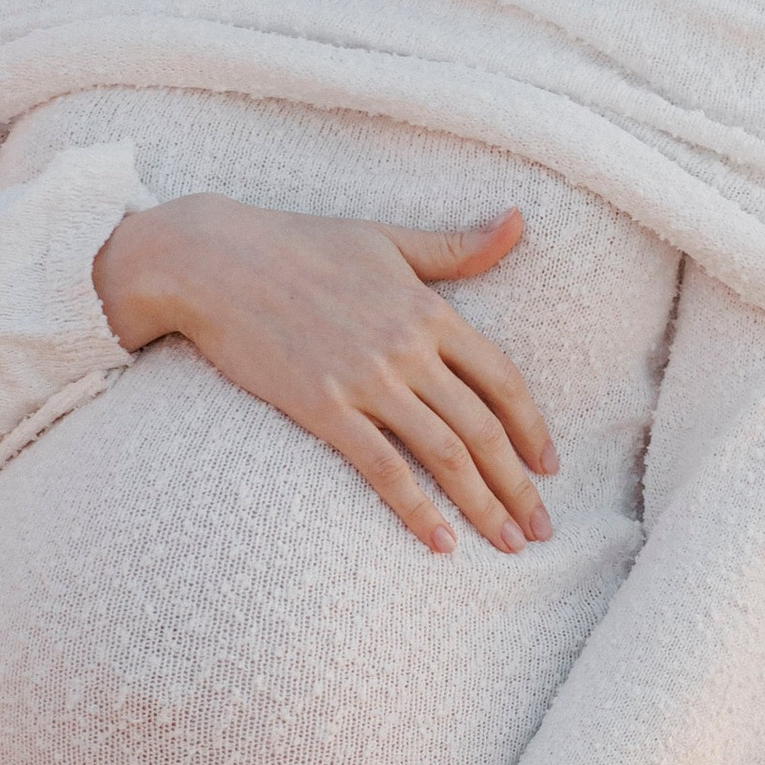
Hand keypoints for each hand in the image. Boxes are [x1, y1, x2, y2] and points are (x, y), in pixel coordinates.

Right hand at [93, 200, 558, 555]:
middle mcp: (408, 349)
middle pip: (482, 428)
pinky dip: (417, 509)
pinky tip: (441, 543)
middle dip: (519, 485)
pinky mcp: (323, 408)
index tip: (550, 467)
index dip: (532, 429)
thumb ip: (457, 248)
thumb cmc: (302, 243)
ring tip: (508, 544)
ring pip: (444, 454)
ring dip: (483, 506)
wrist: (215, 261)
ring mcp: (367, 381)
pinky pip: (383, 469)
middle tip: (541, 529)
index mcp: (430, 310)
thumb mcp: (387, 239)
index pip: (503, 380)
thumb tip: (519, 221)